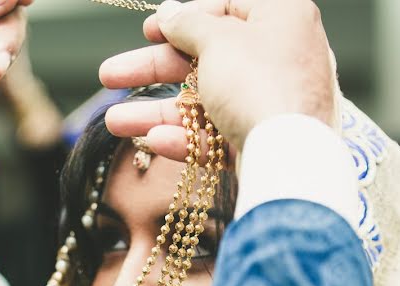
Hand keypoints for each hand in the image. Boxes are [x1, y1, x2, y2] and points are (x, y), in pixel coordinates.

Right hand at [99, 0, 337, 160]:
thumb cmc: (260, 84)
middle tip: (111, 75)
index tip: (149, 31)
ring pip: (202, 103)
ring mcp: (268, 103)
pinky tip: (154, 141)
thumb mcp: (218, 40)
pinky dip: (184, 138)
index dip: (182, 18)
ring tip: (116, 122)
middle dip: (152, 70)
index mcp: (280, 18)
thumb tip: (170, 13)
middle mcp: (278, 59)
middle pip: (203, 59)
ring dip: (156, 112)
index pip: (226, 8)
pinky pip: (216, 135)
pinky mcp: (259, 141)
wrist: (288, 157)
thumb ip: (188, 24)